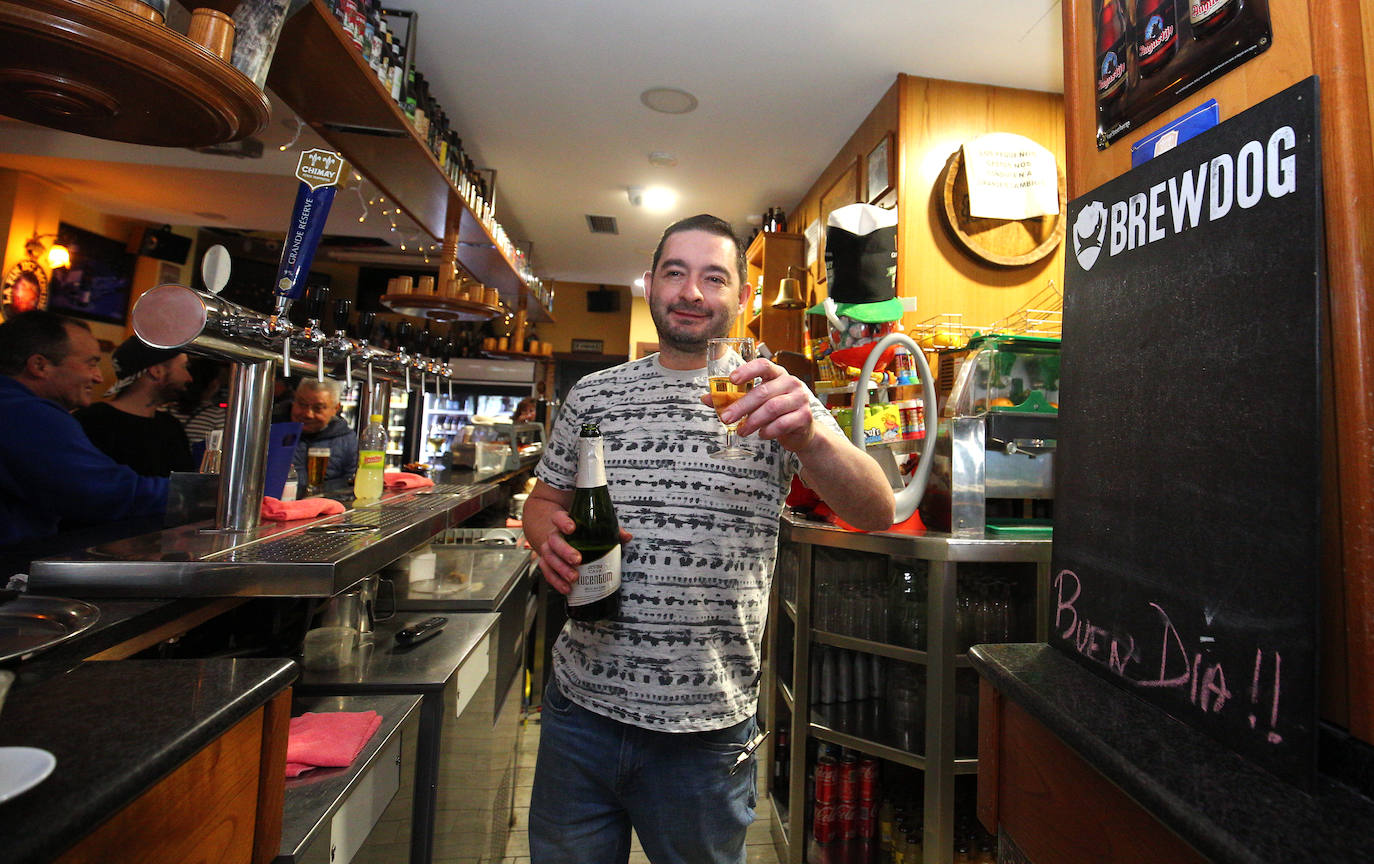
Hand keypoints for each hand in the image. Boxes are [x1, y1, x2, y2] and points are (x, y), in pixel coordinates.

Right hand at [535, 509, 631, 594]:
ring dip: (561, 569)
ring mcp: (548, 549)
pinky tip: (567, 588)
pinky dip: (556, 581)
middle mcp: (554, 535)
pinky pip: (547, 572)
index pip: (558, 518)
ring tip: (574, 578)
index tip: (572, 528)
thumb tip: (626, 537)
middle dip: (565, 551)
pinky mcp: (547, 563)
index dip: (563, 522)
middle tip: (577, 560)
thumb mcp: (593, 527)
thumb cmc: (579, 531)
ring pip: (549, 557)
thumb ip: (610, 530)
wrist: (559, 535)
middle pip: (554, 541)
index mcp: (563, 522)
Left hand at [699, 357, 816, 452]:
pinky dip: (768, 431)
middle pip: (763, 391)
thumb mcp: (755, 403)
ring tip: (742, 430)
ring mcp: (800, 398)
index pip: (763, 365)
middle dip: (741, 406)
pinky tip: (761, 434)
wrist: (802, 431)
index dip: (747, 370)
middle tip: (726, 418)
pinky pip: (783, 423)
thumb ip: (732, 399)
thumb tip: (705, 398)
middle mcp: (791, 383)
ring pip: (772, 408)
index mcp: (777, 374)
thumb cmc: (776, 413)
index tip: (732, 379)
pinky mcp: (805, 416)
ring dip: (753, 421)